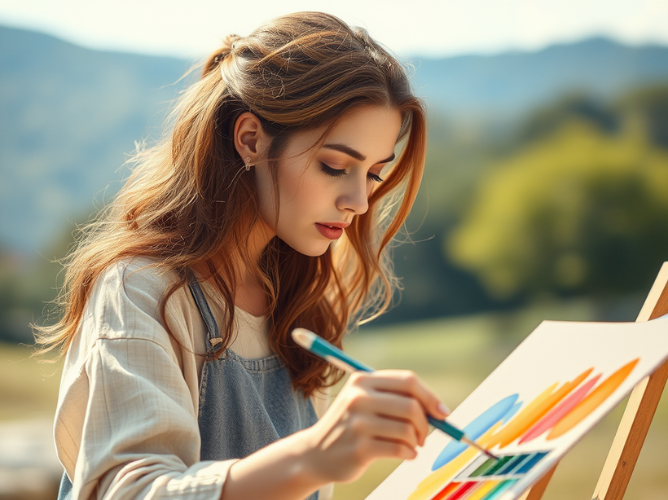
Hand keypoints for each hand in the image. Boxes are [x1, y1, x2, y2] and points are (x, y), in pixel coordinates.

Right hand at [300, 370, 449, 483]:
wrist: (315, 453)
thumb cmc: (350, 426)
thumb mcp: (364, 401)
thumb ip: (396, 398)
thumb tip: (439, 409)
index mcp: (362, 381)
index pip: (408, 381)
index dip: (430, 397)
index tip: (442, 412)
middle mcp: (359, 398)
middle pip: (411, 405)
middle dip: (426, 423)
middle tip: (423, 435)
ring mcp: (358, 423)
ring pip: (407, 429)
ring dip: (416, 441)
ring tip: (410, 445)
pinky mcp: (360, 448)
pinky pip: (400, 449)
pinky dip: (409, 453)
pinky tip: (405, 454)